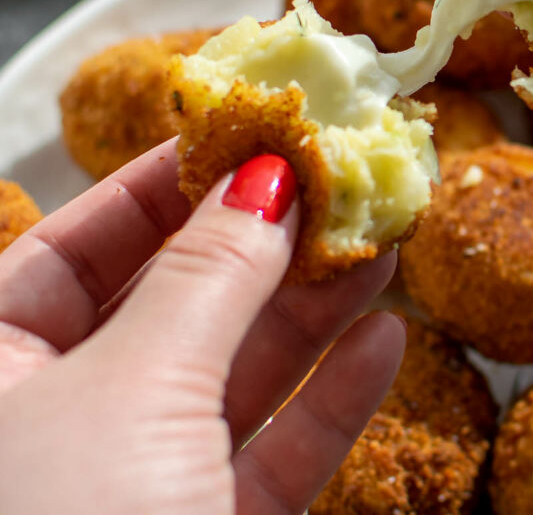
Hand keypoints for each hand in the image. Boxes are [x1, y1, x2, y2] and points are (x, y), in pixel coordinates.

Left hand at [0, 139, 402, 512]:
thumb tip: (266, 179)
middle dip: (261, 246)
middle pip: (172, 306)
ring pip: (234, 376)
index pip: (74, 251)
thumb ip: (208, 280)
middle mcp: (62, 423)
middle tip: (330, 188)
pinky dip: (330, 402)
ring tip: (379, 247)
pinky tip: (382, 342)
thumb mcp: (134, 389)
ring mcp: (137, 483)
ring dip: (314, 313)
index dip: (159, 187)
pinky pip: (272, 455)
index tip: (240, 140)